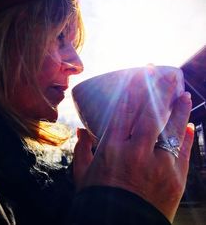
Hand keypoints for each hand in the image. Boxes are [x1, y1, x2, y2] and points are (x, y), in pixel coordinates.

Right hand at [73, 70, 193, 222]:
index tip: (139, 76)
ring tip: (183, 92)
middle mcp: (135, 152)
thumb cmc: (99, 198)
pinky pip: (183, 151)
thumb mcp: (84, 173)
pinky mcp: (175, 179)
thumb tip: (80, 131)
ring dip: (177, 108)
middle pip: (148, 113)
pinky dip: (186, 136)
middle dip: (157, 89)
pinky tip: (189, 123)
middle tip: (164, 72)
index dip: (133, 91)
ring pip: (170, 128)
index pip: (123, 111)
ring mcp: (158, 165)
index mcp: (111, 149)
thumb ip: (82, 149)